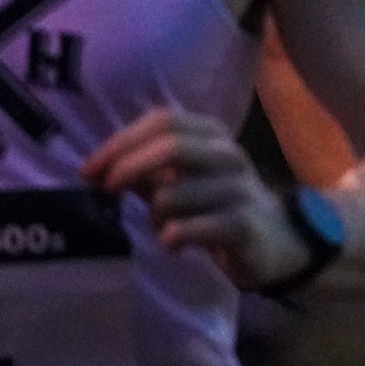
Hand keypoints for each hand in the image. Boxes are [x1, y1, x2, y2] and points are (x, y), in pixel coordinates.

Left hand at [82, 107, 307, 290]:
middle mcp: (227, 153)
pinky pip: (191, 228)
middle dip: (127, 168)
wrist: (275, 238)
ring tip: (160, 227)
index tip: (89, 170)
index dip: (120, 142)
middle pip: (170, 146)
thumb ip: (147, 168)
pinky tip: (172, 245)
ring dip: (153, 215)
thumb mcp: (183, 178)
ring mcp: (238, 188)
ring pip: (172, 194)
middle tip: (106, 191)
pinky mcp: (242, 225)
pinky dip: (171, 237)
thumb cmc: (216, 204)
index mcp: (210, 133)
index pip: (162, 120)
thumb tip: (99, 170)